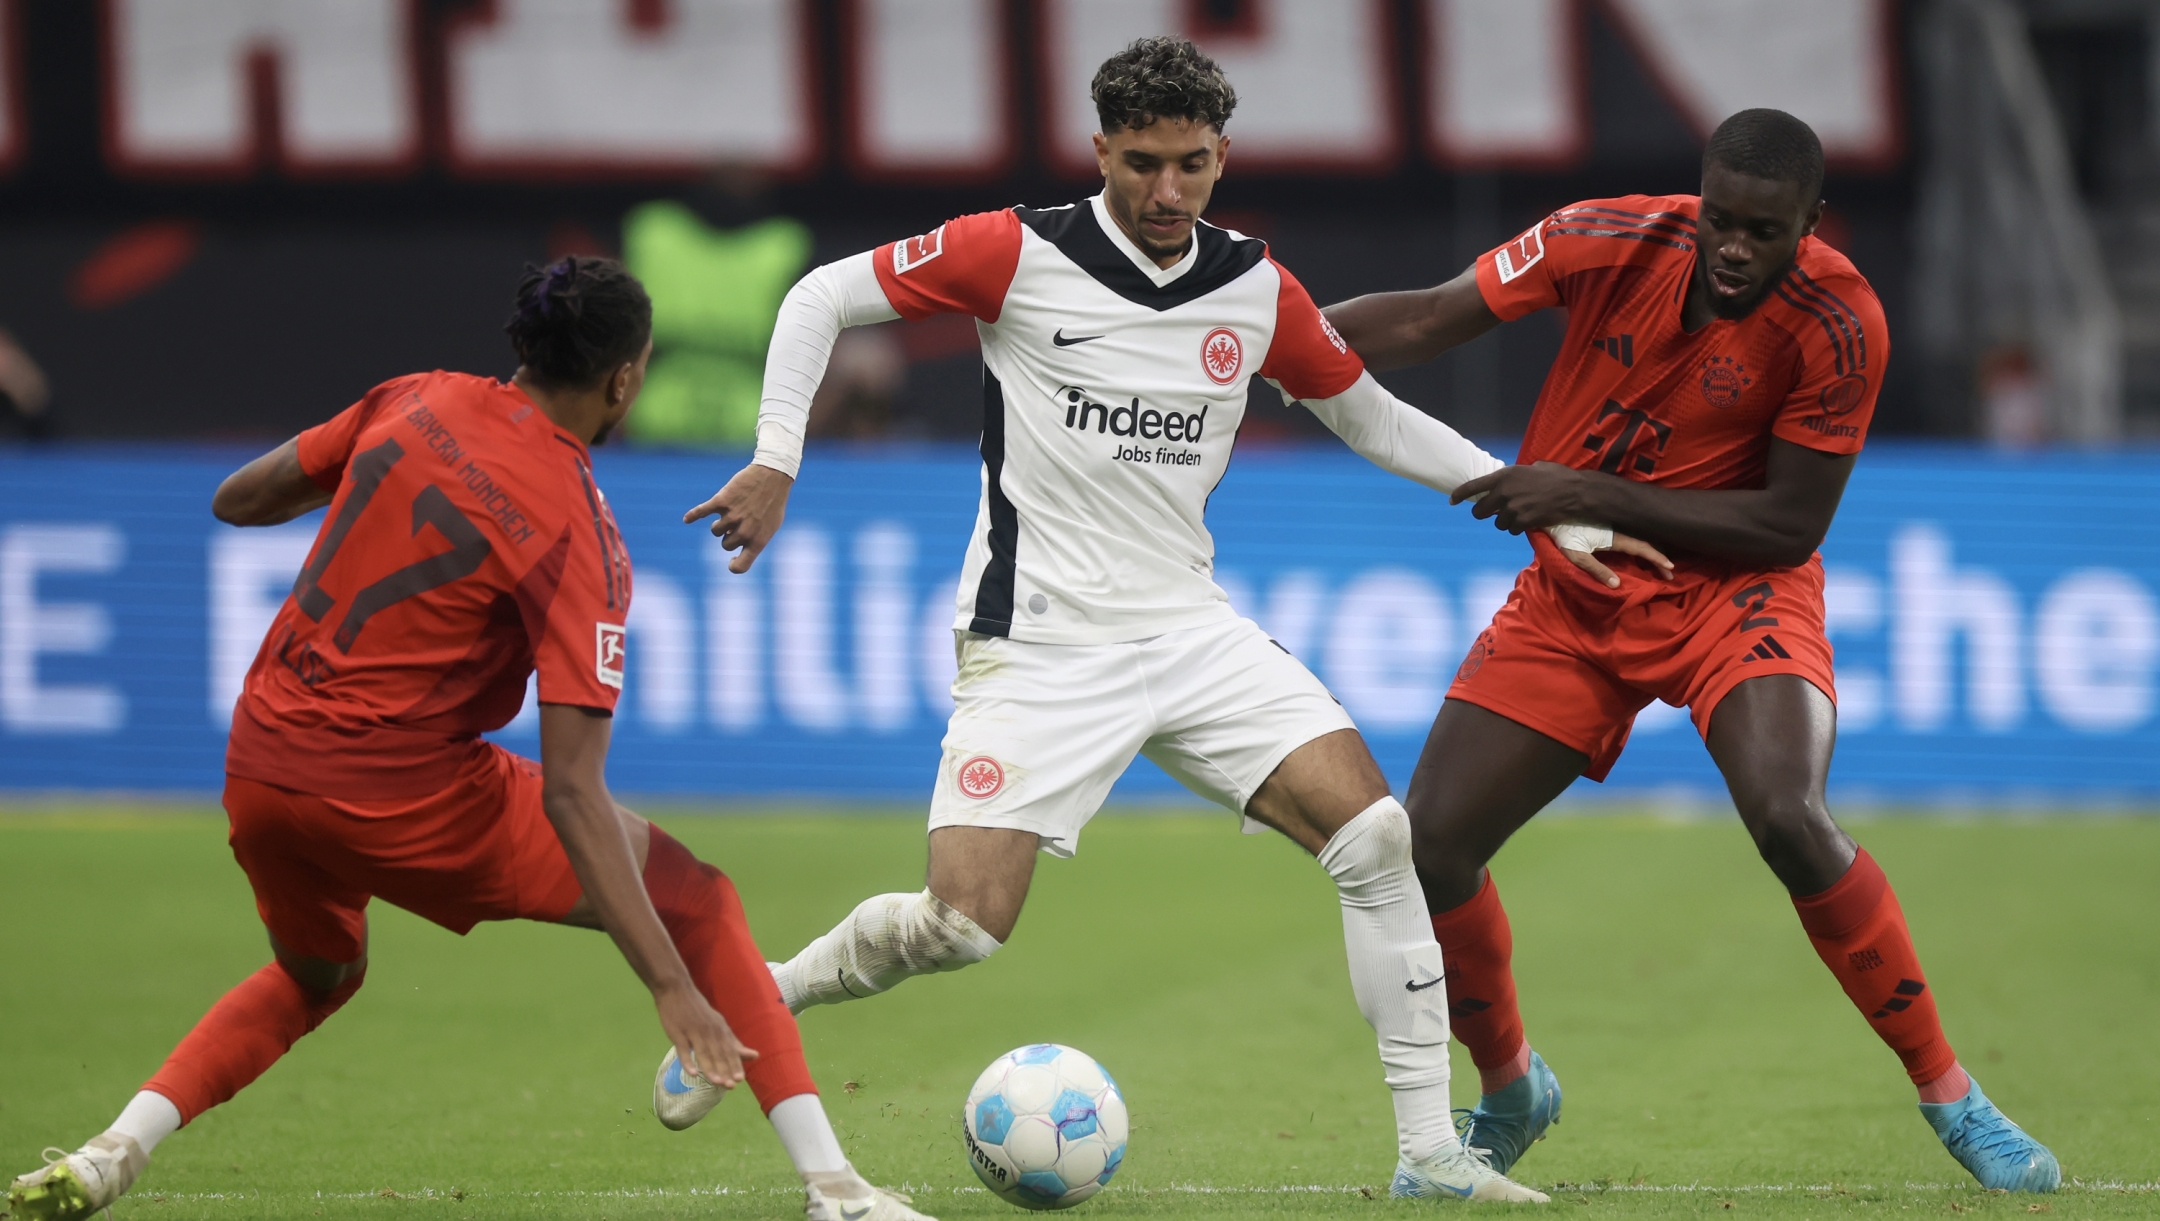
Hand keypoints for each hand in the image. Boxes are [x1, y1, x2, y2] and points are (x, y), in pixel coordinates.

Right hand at [654, 984, 757, 1090]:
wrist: (676, 990)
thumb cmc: (698, 1010)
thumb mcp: (718, 1023)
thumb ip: (732, 1041)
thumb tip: (753, 1055)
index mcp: (720, 1029)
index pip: (729, 1049)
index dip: (734, 1064)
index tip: (740, 1079)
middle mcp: (709, 1031)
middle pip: (718, 1053)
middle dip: (725, 1069)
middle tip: (731, 1086)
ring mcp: (693, 1032)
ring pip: (703, 1053)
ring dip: (710, 1068)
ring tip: (717, 1083)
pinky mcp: (677, 1033)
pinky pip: (683, 1050)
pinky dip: (688, 1061)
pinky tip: (692, 1073)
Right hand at [684, 464, 792, 573]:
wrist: (773, 475)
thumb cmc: (773, 502)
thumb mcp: (771, 525)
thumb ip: (754, 538)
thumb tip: (734, 542)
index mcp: (758, 540)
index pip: (741, 567)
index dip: (734, 566)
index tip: (731, 560)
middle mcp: (745, 531)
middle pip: (725, 545)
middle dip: (729, 536)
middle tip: (738, 522)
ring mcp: (732, 516)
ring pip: (715, 530)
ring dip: (720, 524)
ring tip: (731, 512)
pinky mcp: (722, 500)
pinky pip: (701, 512)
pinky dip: (693, 515)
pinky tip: (687, 519)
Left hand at [1450, 462, 1587, 533]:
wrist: (1573, 492)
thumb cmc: (1555, 476)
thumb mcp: (1531, 467)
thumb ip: (1514, 476)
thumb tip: (1506, 483)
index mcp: (1503, 476)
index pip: (1472, 487)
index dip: (1459, 495)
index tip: (1451, 501)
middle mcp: (1504, 492)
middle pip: (1479, 511)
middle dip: (1484, 513)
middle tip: (1492, 513)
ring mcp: (1512, 509)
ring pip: (1497, 523)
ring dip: (1505, 522)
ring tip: (1518, 514)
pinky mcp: (1522, 522)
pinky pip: (1512, 530)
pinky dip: (1517, 528)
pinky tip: (1527, 521)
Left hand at [1561, 532, 1674, 588]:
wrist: (1551, 511)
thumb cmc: (1562, 533)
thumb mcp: (1576, 554)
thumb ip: (1595, 569)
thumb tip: (1617, 584)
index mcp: (1613, 537)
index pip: (1641, 548)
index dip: (1657, 558)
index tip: (1670, 568)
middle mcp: (1616, 531)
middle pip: (1643, 544)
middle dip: (1658, 558)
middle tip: (1670, 572)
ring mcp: (1612, 528)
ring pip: (1637, 540)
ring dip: (1650, 552)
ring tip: (1660, 564)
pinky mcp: (1605, 527)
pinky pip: (1629, 538)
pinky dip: (1639, 547)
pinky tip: (1640, 554)